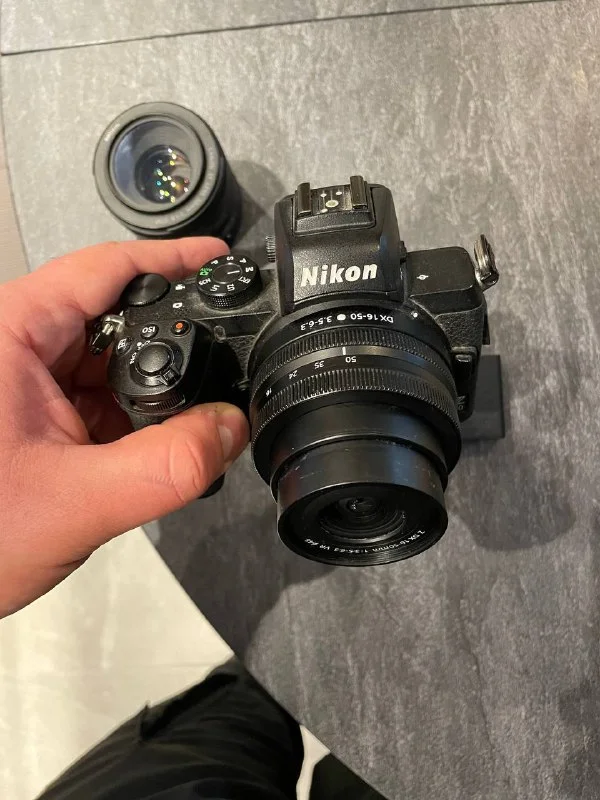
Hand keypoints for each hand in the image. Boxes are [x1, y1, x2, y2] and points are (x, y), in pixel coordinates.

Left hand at [0, 238, 248, 616]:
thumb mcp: (76, 502)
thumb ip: (166, 465)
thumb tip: (230, 428)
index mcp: (14, 333)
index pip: (105, 268)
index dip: (171, 259)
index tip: (219, 260)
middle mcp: (20, 346)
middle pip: (116, 316)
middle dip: (174, 343)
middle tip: (222, 365)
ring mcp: (30, 381)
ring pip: (113, 362)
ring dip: (155, 390)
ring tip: (179, 425)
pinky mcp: (39, 412)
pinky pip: (102, 397)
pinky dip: (136, 417)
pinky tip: (151, 444)